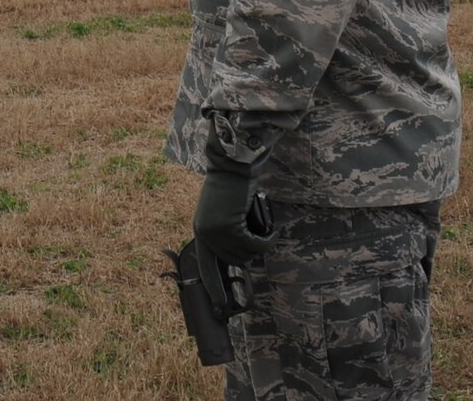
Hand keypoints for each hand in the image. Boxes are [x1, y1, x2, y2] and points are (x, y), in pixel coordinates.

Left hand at [192, 160, 272, 308]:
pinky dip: (267, 239)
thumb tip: (238, 257)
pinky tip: (271, 229)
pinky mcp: (231, 228)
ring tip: (260, 225)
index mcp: (201, 231)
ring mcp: (217, 232)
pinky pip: (256, 246)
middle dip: (250, 251)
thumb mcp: (221, 213)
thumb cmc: (231, 187)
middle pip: (235, 261)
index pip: (205, 267)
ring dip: (258, 243)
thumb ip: (224, 233)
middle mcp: (205, 234)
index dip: (214, 286)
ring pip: (247, 254)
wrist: (231, 167)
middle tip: (259, 235)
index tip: (219, 306)